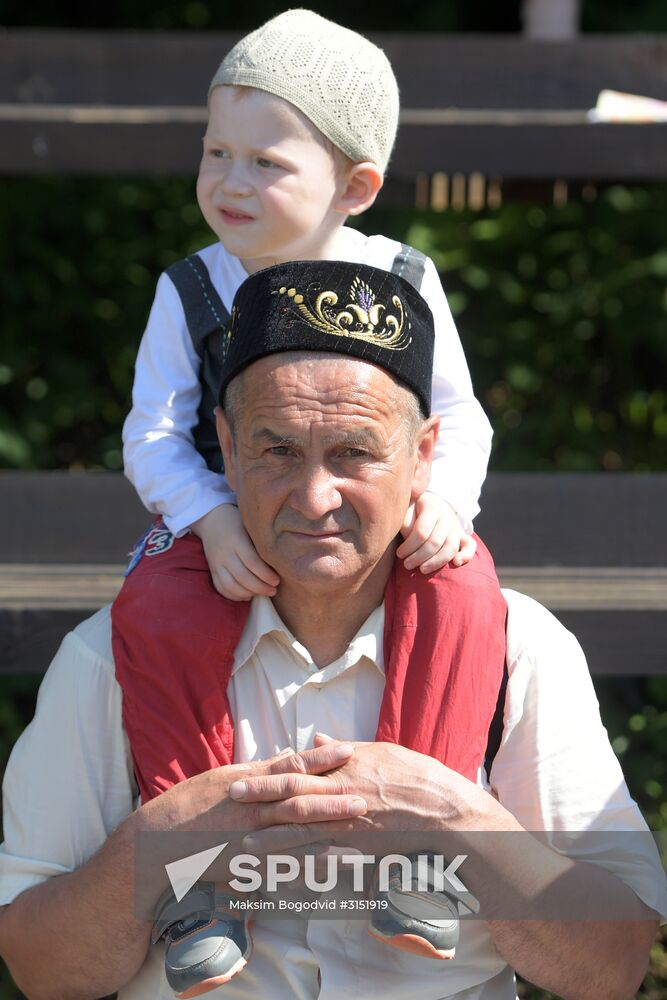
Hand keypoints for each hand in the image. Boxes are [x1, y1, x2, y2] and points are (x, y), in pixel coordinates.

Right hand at [190, 503, 279, 599]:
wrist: (211, 520)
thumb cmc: (238, 522)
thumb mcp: (250, 526)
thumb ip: (261, 542)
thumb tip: (280, 561)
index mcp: (236, 539)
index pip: (252, 562)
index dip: (266, 574)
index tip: (277, 580)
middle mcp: (224, 552)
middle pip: (242, 576)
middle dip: (260, 587)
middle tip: (273, 590)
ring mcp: (216, 562)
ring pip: (230, 585)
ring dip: (248, 593)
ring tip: (262, 594)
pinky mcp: (212, 569)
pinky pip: (220, 587)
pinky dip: (234, 595)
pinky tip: (247, 595)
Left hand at [231, 738, 509, 855]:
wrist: (448, 813)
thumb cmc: (419, 777)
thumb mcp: (382, 751)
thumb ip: (345, 747)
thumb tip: (316, 734)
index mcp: (348, 768)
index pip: (300, 770)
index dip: (269, 775)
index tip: (242, 777)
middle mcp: (345, 794)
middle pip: (294, 798)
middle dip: (260, 802)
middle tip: (231, 802)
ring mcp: (352, 824)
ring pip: (303, 832)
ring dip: (271, 839)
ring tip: (243, 846)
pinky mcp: (361, 850)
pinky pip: (325, 861)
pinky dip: (300, 869)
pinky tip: (280, 876)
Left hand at [396, 492, 476, 571]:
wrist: (430, 502)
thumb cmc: (413, 509)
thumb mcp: (406, 509)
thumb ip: (406, 523)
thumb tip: (408, 540)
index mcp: (431, 507)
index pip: (422, 531)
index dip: (409, 546)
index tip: (399, 554)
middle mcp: (446, 517)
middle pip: (435, 542)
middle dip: (419, 556)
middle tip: (407, 565)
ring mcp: (456, 527)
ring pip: (450, 547)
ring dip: (436, 562)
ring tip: (422, 570)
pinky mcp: (462, 536)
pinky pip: (470, 545)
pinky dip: (466, 555)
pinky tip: (456, 563)